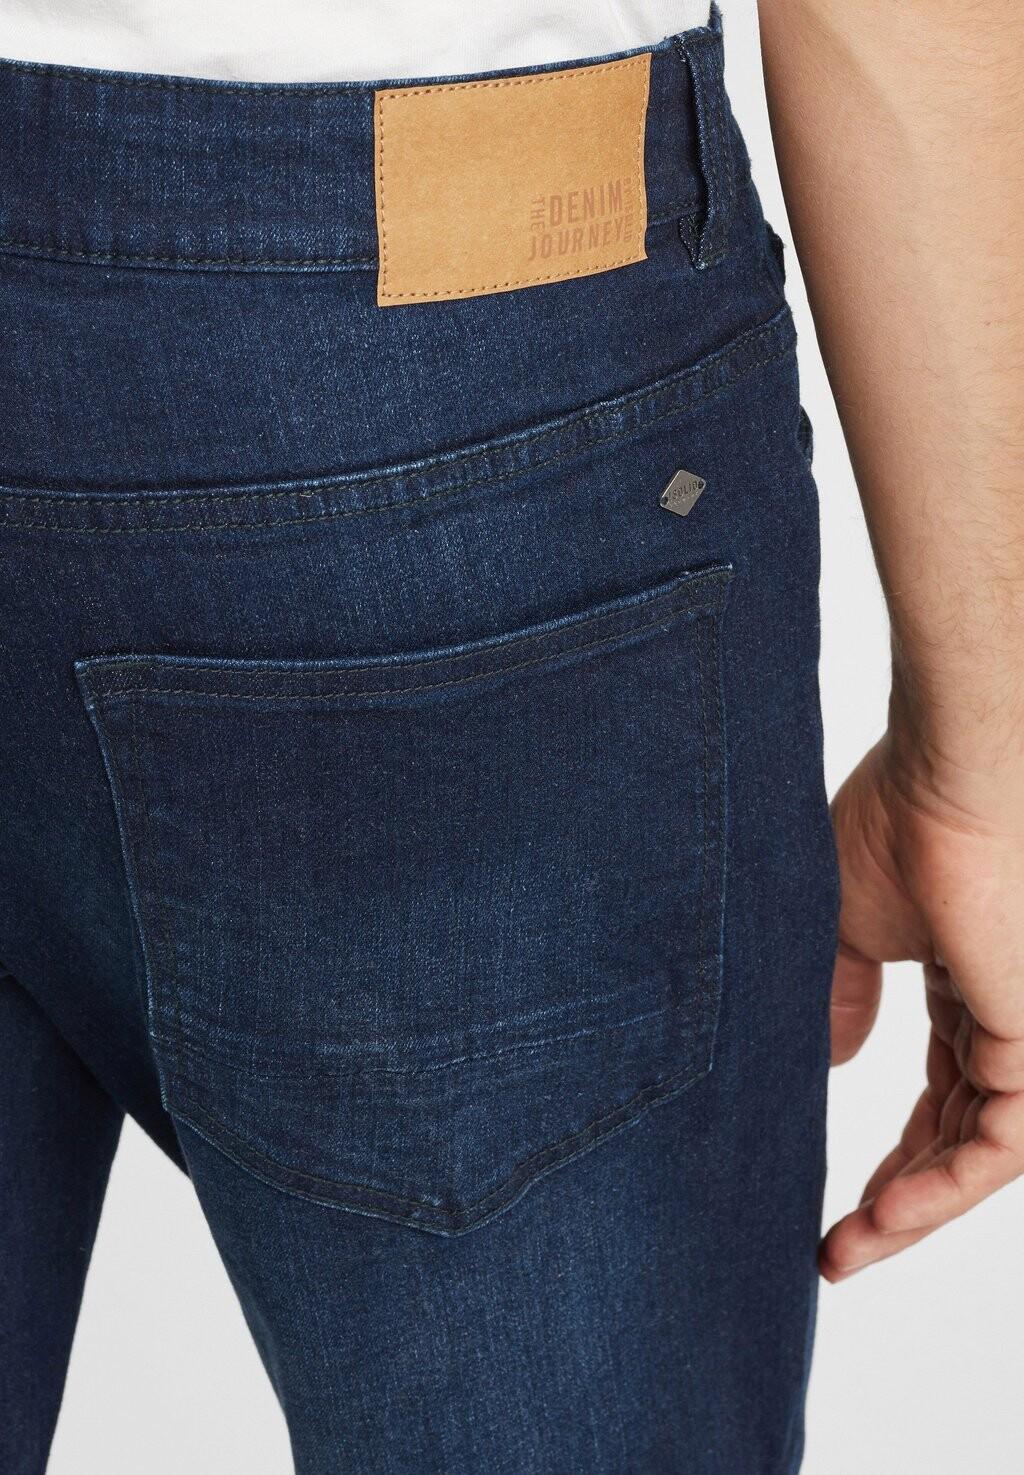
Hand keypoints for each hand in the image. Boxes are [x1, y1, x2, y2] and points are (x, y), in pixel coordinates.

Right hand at [820, 733, 1023, 1280]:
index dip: (889, 1155)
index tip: (830, 1203)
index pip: (935, 1097)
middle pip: (955, 1137)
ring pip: (979, 1155)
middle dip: (897, 1199)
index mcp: (962, 986)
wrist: (941, 785)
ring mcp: (1021, 1034)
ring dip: (914, 1211)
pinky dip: (942, 1188)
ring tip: (849, 1247)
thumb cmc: (893, 827)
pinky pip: (997, 1145)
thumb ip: (842, 999)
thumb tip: (833, 1060)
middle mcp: (998, 1016)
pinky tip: (885, 1217)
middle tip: (836, 1247)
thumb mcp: (845, 929)